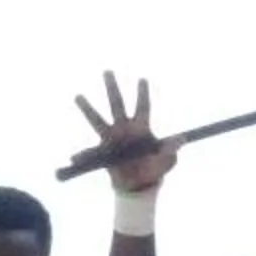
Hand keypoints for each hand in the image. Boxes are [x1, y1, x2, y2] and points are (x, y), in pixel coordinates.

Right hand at [74, 73, 178, 195]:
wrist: (138, 184)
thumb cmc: (153, 168)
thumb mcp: (166, 160)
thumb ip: (171, 149)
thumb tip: (182, 140)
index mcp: (141, 128)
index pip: (143, 107)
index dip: (143, 94)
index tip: (142, 79)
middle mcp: (124, 128)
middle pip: (117, 104)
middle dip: (113, 88)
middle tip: (107, 71)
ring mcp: (111, 138)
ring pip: (97, 120)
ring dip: (88, 109)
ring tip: (78, 96)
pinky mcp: (102, 152)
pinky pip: (90, 153)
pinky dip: (82, 156)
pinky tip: (74, 158)